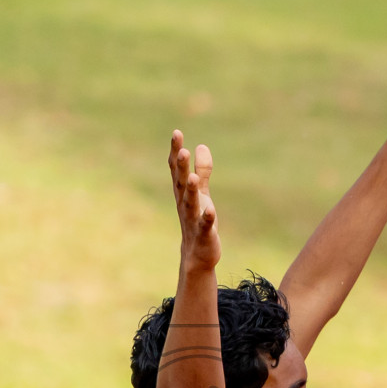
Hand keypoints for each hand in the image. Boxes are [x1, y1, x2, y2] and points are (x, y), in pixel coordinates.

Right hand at [168, 130, 219, 270]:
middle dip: (181, 168)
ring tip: (193, 177)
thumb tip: (201, 146)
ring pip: (191, 203)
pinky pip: (205, 225)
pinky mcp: (204, 234)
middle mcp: (184, 204)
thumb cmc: (197, 221)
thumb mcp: (201, 193)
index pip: (177, 170)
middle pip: (181, 184)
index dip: (176, 152)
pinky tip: (210, 210)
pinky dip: (207, 218)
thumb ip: (202, 171)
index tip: (176, 132)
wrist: (197, 255)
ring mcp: (193, 220)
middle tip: (182, 150)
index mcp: (183, 193)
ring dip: (191, 191)